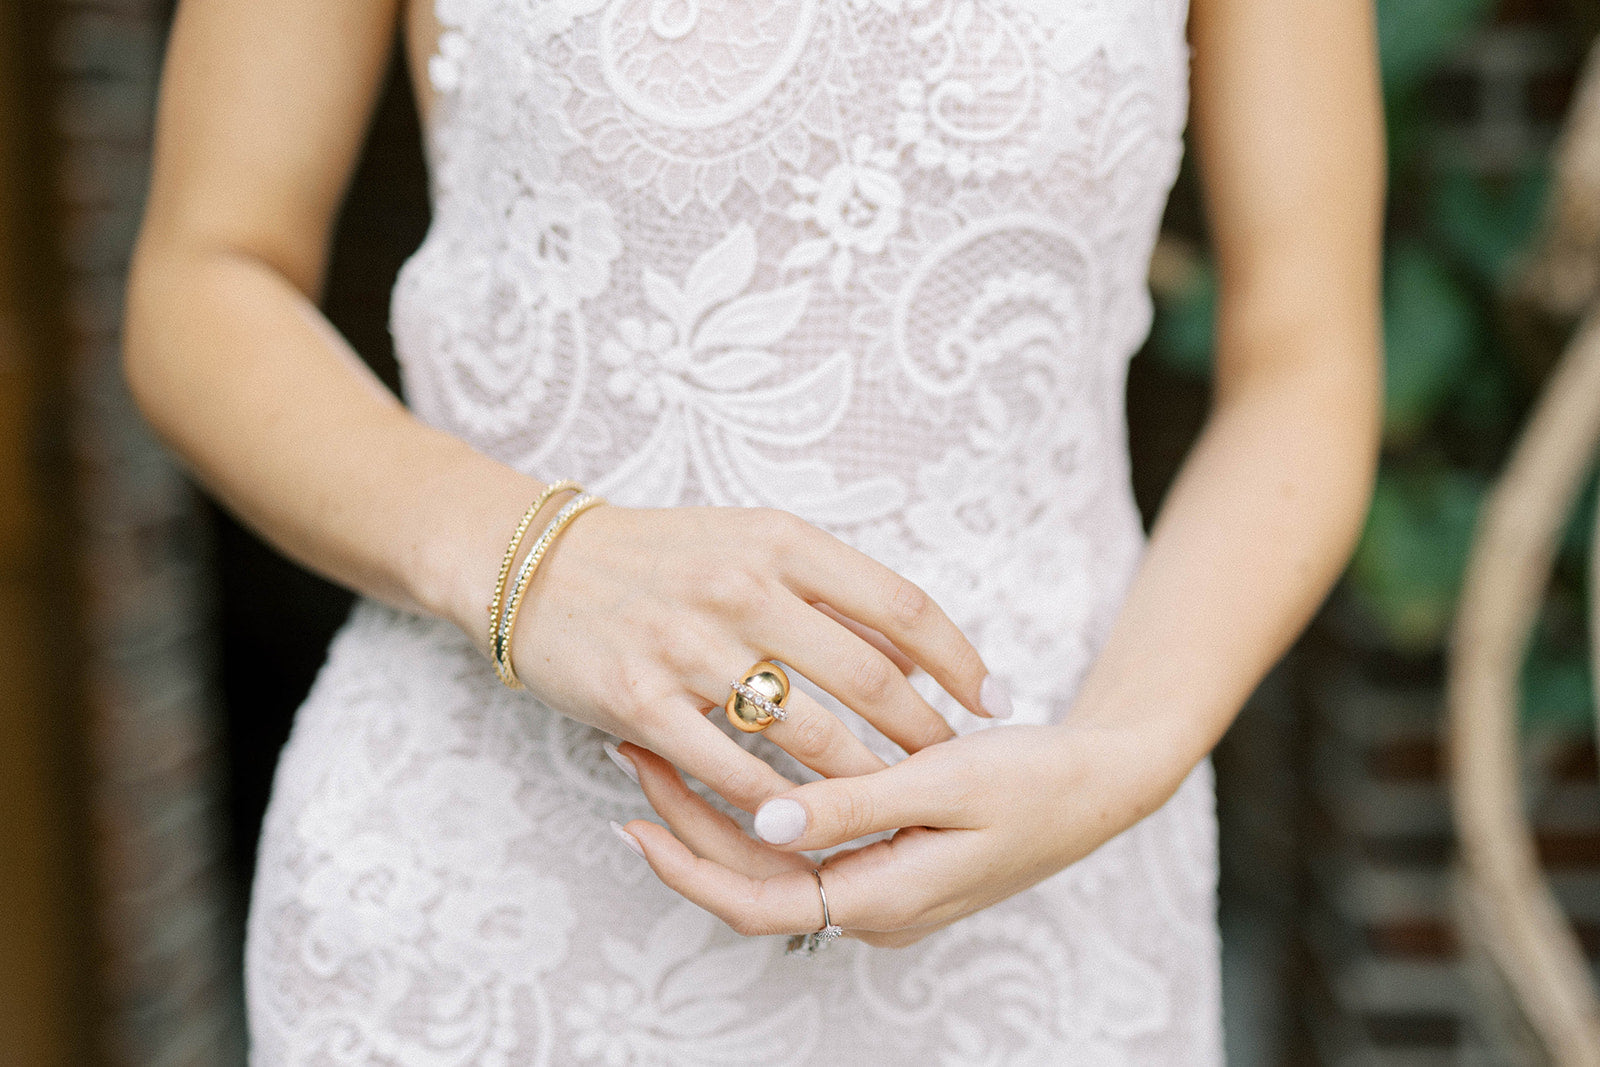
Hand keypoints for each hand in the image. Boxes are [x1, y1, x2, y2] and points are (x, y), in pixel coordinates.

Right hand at [508, 503, 1010, 812]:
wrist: (537, 565)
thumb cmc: (661, 558)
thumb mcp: (749, 541)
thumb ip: (828, 591)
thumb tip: (912, 650)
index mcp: (780, 541)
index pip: (900, 605)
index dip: (961, 658)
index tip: (995, 699)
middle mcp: (742, 587)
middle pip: (869, 677)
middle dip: (924, 732)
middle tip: (955, 768)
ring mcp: (689, 645)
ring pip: (810, 734)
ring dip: (865, 779)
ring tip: (896, 802)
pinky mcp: (641, 701)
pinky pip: (732, 773)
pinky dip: (780, 807)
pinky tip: (810, 823)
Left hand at [611, 719, 1186, 947]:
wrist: (1101, 785)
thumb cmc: (1034, 780)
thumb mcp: (944, 783)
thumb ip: (850, 803)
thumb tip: (763, 818)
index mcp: (884, 897)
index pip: (757, 901)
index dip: (688, 865)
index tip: (635, 816)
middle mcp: (873, 905)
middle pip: (751, 880)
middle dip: (685, 823)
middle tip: (634, 751)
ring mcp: (880, 886)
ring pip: (772, 863)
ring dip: (716, 811)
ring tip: (664, 751)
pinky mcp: (887, 859)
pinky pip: (805, 845)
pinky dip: (761, 806)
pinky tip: (735, 760)